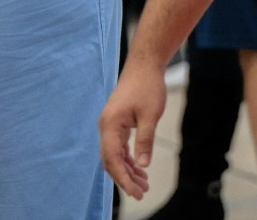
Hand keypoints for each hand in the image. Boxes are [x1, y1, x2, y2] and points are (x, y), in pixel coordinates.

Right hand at [99, 60, 168, 199]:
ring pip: (115, 154)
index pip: (112, 159)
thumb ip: (145, 141)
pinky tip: (140, 168)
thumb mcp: (150, 116)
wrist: (144, 65)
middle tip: (142, 192)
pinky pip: (119, 146)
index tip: (136, 192)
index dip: (123, 178)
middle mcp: (106, 126)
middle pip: (110, 160)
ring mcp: (110, 124)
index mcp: (110, 125)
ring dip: (128, 170)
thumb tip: (142, 165)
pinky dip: (128, 158)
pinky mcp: (117, 122)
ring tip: (144, 183)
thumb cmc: (147, 87)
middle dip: (125, 177)